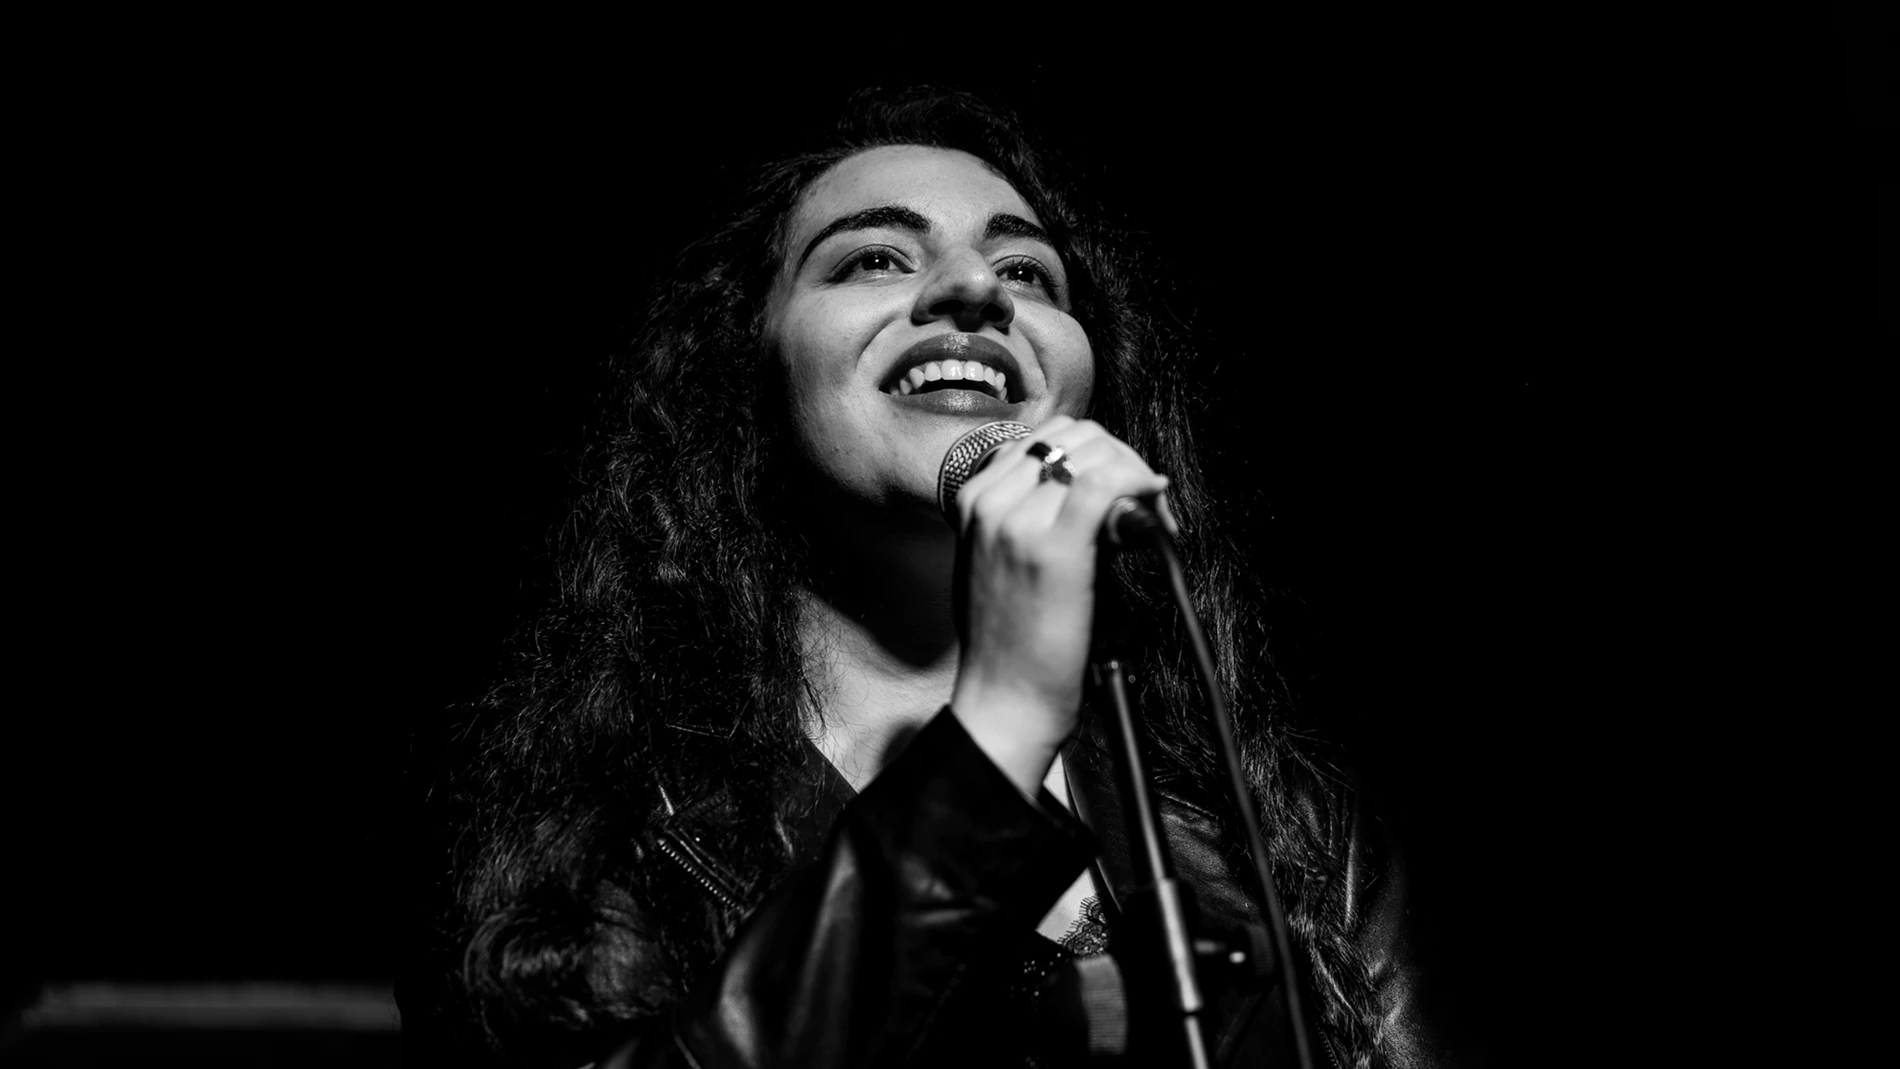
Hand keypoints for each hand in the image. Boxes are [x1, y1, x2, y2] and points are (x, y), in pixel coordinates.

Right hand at [947, 416, 1171, 796]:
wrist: (1002, 701)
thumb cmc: (1007, 643)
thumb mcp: (995, 562)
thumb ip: (1023, 518)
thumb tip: (1082, 490)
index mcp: (973, 499)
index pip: (1046, 438)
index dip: (1097, 454)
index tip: (1122, 492)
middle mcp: (990, 501)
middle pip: (1073, 437)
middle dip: (1120, 458)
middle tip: (1145, 505)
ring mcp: (1017, 522)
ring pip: (1093, 454)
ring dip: (1135, 476)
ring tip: (1153, 520)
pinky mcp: (1053, 548)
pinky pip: (1105, 482)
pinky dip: (1139, 483)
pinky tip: (1155, 505)